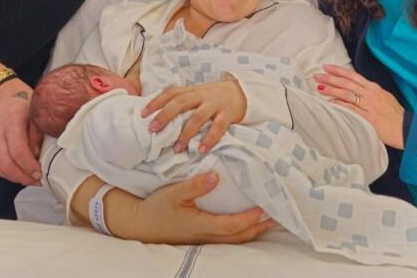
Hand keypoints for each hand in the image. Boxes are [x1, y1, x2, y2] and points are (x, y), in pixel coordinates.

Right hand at [0, 78, 42, 185]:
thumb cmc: (19, 98)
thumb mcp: (35, 109)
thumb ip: (37, 132)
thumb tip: (38, 154)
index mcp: (11, 123)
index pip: (18, 151)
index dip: (29, 165)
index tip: (40, 172)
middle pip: (7, 164)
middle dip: (23, 177)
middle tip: (38, 181)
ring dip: (15, 178)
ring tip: (31, 179)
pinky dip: (7, 172)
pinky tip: (20, 173)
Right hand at [115, 171, 274, 243]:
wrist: (140, 224)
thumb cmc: (156, 208)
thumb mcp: (173, 192)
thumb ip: (194, 185)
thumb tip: (215, 176)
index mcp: (199, 225)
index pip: (230, 225)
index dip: (249, 218)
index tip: (264, 209)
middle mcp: (204, 236)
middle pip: (238, 237)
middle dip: (258, 228)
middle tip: (276, 216)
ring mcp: (202, 239)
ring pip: (233, 240)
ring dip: (252, 231)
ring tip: (267, 221)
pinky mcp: (199, 238)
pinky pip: (225, 238)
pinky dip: (240, 232)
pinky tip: (246, 224)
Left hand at [141, 79, 246, 153]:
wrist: (241, 92)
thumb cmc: (213, 97)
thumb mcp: (196, 94)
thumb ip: (181, 102)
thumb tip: (157, 116)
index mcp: (191, 91)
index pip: (171, 93)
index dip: (156, 102)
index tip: (142, 114)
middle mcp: (201, 95)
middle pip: (180, 102)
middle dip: (165, 115)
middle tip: (153, 129)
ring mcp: (215, 104)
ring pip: (198, 116)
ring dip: (186, 133)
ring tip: (177, 148)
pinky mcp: (227, 114)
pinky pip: (218, 127)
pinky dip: (210, 139)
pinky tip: (202, 150)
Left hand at [314, 63, 405, 148]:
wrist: (406, 129)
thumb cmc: (395, 114)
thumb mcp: (384, 97)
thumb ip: (370, 92)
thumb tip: (356, 89)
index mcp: (374, 88)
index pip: (353, 76)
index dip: (339, 71)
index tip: (327, 67)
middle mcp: (370, 94)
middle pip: (347, 83)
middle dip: (330, 78)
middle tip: (317, 75)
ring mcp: (369, 105)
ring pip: (347, 94)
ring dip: (331, 90)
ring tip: (319, 87)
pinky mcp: (368, 118)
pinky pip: (351, 109)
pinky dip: (340, 105)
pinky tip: (330, 103)